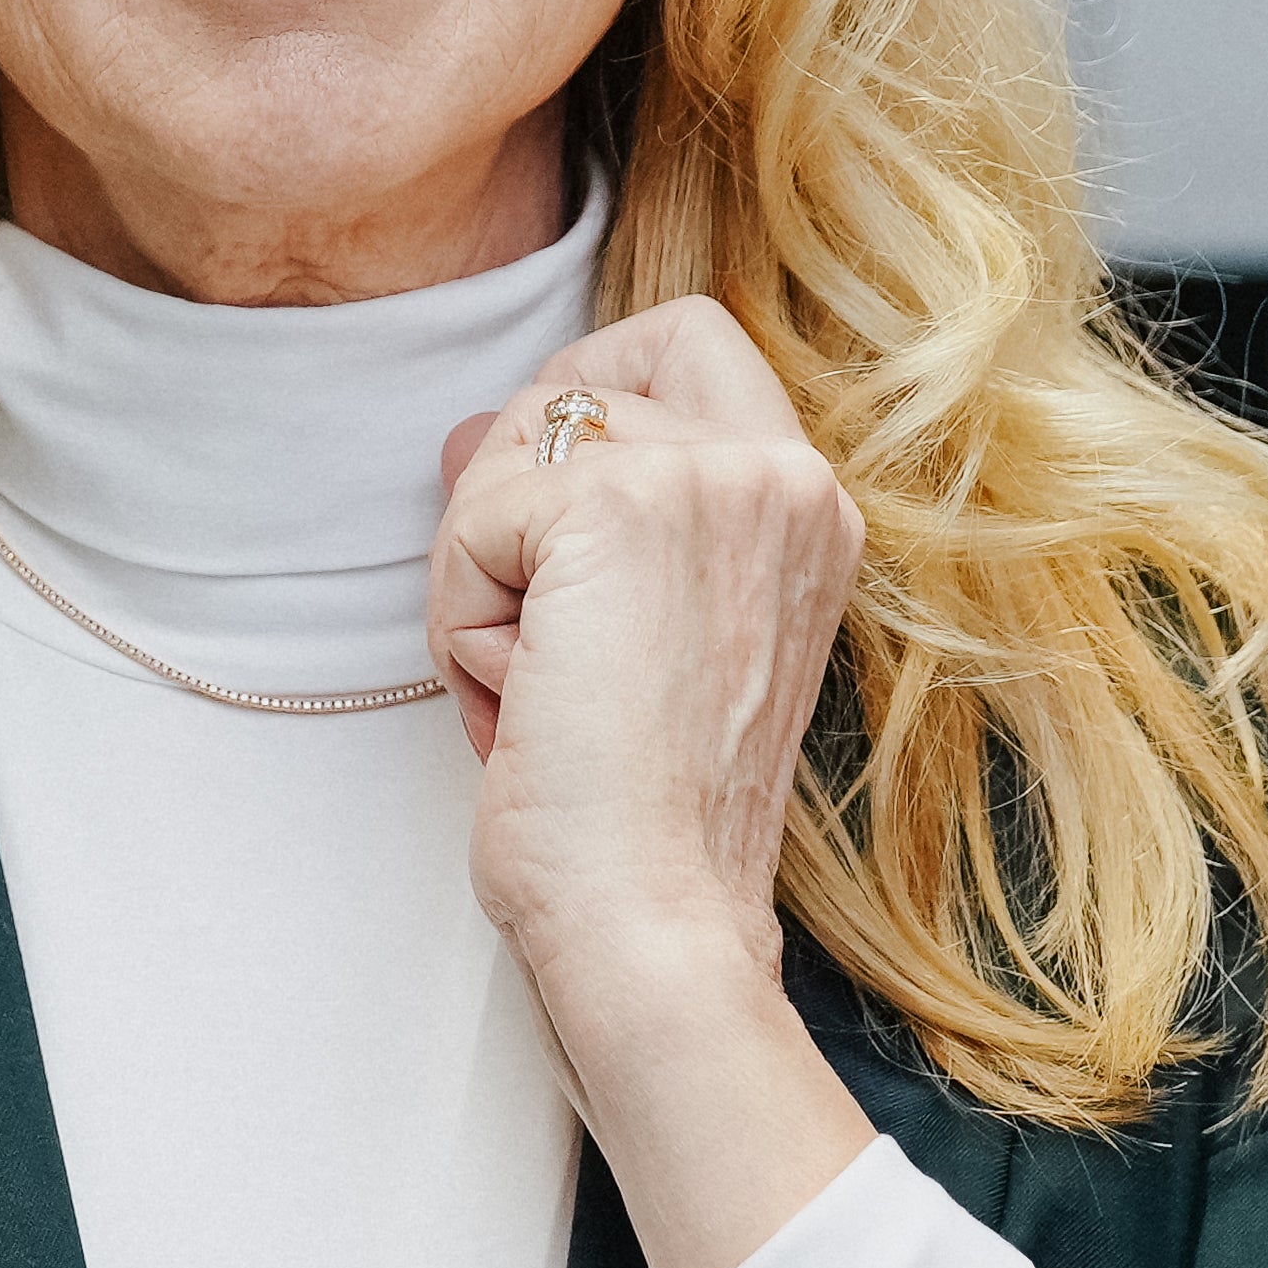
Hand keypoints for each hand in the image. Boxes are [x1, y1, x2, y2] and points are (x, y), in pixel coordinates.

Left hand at [433, 303, 874, 1267]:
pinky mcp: (618, 507)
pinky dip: (463, 622)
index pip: (685, 341)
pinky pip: (473, 521)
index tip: (547, 529)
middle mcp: (784, 475)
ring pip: (514, 455)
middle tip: (537, 650)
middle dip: (513, 501)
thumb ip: (570, 517)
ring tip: (542, 697)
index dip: (586, 398)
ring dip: (487, 581)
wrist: (653, 925)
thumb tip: (457, 431)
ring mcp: (710, 480)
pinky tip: (524, 705)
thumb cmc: (639, 824)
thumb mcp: (622, 642)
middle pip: (580, 380)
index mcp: (809, 510)